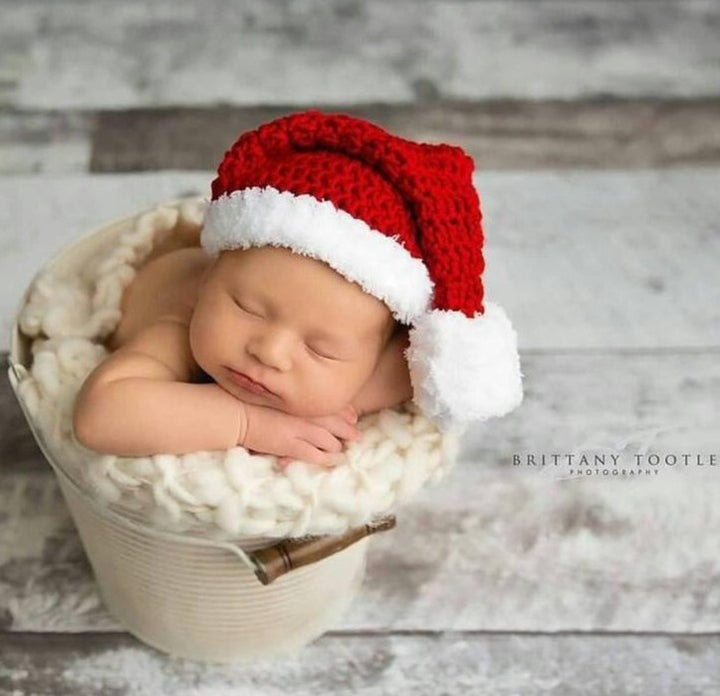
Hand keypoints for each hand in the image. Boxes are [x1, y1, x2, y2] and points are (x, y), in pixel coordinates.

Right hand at [241, 403, 361, 468]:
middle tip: (357, 437)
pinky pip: (316, 455)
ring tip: (344, 451)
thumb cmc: (251, 403)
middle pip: (336, 423)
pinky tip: (333, 461)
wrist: (236, 413)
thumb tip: (308, 404)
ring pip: (330, 440)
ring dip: (338, 447)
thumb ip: (293, 401)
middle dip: (349, 431)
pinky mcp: (291, 445)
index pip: (331, 405)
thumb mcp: (275, 397)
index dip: (346, 413)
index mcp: (301, 400)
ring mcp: (299, 429)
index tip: (353, 417)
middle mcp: (305, 413)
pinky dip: (327, 459)